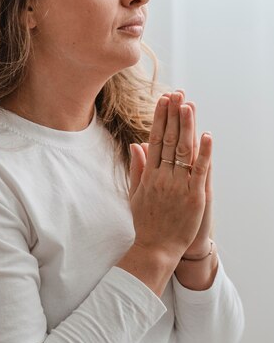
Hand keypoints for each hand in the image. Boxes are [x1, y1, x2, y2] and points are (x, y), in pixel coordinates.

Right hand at [129, 90, 211, 259]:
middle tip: (176, 94)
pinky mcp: (193, 197)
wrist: (155, 248)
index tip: (163, 100)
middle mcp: (162, 177)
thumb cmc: (146, 222)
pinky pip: (200, 170)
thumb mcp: (134, 194)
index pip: (154, 140)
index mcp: (149, 175)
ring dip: (186, 126)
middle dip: (172, 115)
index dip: (160, 118)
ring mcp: (178, 186)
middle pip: (168, 140)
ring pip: (183, 150)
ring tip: (188, 105)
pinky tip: (207, 135)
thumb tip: (135, 145)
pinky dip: (204, 153)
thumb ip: (136, 168)